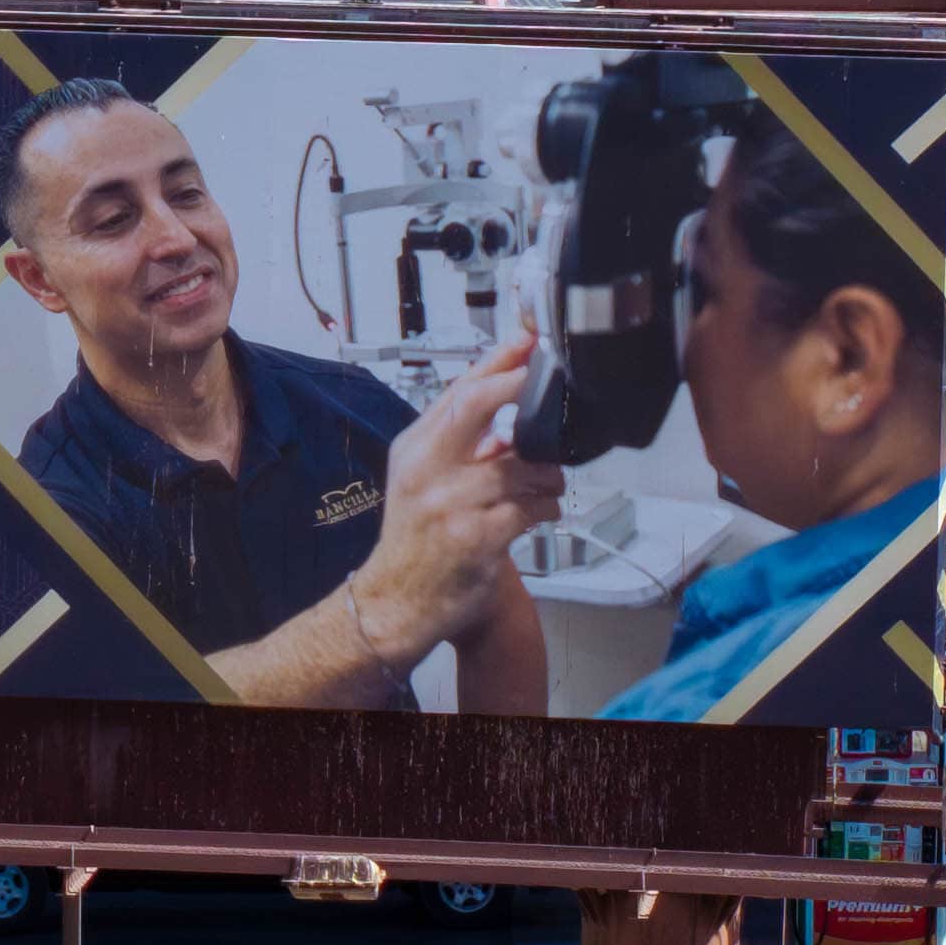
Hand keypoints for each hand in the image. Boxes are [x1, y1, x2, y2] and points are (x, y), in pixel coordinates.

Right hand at [346, 337, 555, 663]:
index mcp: (414, 448)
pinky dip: (545, 508)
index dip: (498, 361)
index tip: (528, 340)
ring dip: (547, 476)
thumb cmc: (416, 541)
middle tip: (549, 388)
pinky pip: (530, 507)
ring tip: (544, 488)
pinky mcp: (475, 536)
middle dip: (518, 387)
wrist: (395, 604)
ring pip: (520, 465)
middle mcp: (425, 469)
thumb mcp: (424, 480)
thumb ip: (460, 442)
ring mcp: (448, 503)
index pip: (458, 390)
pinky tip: (539, 514)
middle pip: (476, 405)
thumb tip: (509, 404)